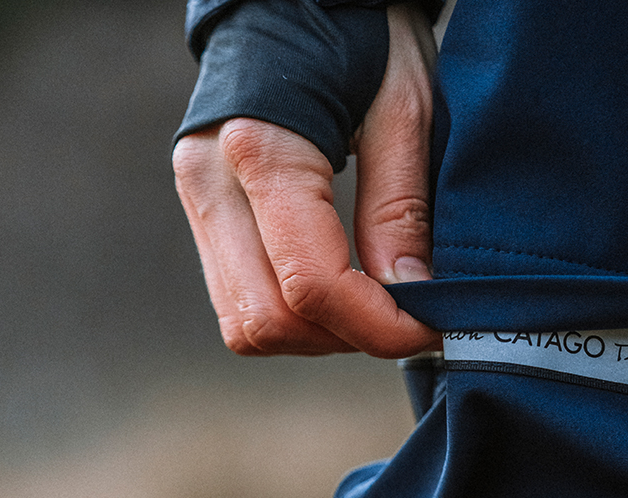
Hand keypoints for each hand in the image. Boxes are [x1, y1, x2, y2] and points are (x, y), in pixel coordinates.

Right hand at [172, 4, 439, 357]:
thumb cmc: (360, 28)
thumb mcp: (404, 106)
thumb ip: (401, 208)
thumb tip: (410, 298)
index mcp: (262, 147)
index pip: (312, 284)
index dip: (377, 326)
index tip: (429, 327)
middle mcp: (211, 180)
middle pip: (268, 321)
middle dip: (344, 337)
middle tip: (403, 318)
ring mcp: (198, 200)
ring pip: (247, 324)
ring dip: (316, 334)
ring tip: (372, 303)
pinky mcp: (203, 213)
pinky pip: (240, 301)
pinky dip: (293, 315)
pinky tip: (339, 288)